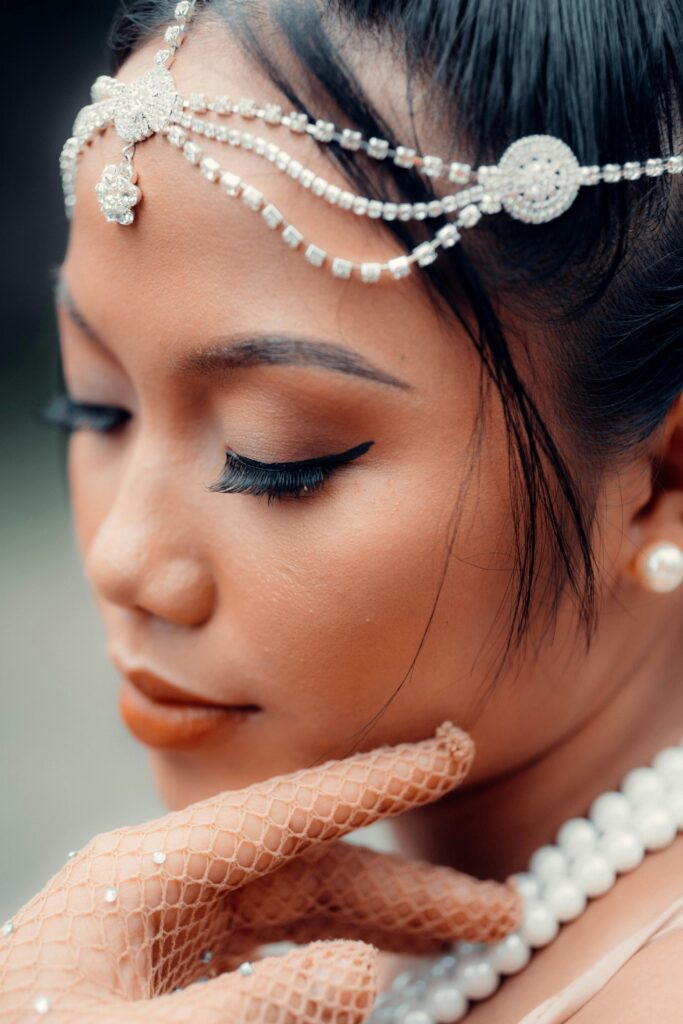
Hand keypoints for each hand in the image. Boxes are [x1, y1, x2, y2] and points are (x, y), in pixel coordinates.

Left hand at [0, 721, 521, 1022]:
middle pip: (311, 871)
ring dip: (379, 928)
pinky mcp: (175, 974)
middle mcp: (169, 887)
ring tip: (460, 943)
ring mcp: (173, 932)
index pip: (284, 813)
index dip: (375, 782)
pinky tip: (374, 973)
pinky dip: (329, 962)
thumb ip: (250, 1009)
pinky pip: (272, 954)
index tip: (449, 751)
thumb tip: (366, 971)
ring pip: (300, 914)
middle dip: (405, 888)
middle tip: (498, 908)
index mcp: (146, 873)